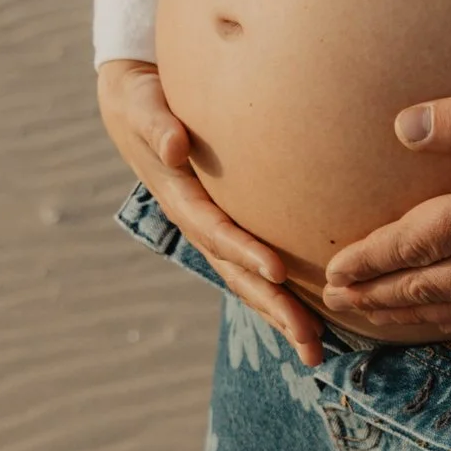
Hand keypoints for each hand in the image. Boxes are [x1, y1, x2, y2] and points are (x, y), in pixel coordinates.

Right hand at [95, 57, 325, 366]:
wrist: (134, 109)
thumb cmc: (143, 100)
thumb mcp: (142, 103)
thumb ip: (157, 124)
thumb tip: (173, 146)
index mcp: (183, 198)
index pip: (217, 230)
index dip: (244, 251)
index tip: (277, 270)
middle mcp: (199, 225)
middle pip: (238, 273)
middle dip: (273, 306)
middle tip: (308, 338)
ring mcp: (213, 234)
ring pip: (249, 282)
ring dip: (281, 316)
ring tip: (315, 350)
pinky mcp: (227, 232)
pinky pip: (255, 270)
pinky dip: (282, 297)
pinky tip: (314, 323)